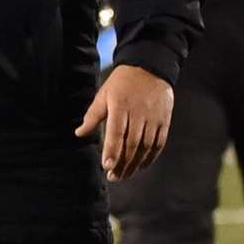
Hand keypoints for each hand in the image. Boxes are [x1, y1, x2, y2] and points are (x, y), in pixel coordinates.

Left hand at [75, 65, 173, 180]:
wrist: (150, 67)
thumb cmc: (122, 82)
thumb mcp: (104, 94)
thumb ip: (93, 116)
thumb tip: (79, 133)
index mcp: (120, 106)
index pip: (116, 133)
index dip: (112, 150)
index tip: (107, 166)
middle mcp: (138, 113)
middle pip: (131, 144)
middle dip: (122, 163)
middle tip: (113, 176)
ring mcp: (153, 117)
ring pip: (145, 146)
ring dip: (135, 164)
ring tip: (125, 175)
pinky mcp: (164, 120)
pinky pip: (159, 143)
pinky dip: (151, 157)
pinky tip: (142, 166)